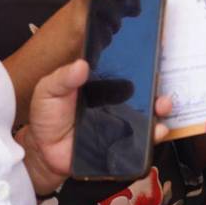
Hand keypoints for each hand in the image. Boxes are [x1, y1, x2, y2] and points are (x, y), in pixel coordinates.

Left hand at [21, 59, 173, 193]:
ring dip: (160, 110)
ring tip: (162, 105)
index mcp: (100, 85)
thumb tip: (81, 64)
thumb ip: (63, 77)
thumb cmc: (47, 116)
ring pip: (147, 115)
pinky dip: (153, 136)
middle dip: (157, 87)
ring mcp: (120, 123)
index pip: (123, 72)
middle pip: (142, 93)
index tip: (154, 54)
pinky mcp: (121, 145)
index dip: (140, 64)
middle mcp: (115, 103)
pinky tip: (157, 130)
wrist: (43, 151)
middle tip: (160, 81)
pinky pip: (141, 141)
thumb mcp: (49, 89)